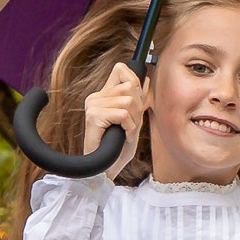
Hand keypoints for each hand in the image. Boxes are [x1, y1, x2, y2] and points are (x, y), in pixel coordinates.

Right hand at [82, 59, 146, 176]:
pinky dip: (129, 128)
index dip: (135, 82)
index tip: (137, 103)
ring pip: (128, 101)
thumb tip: (146, 78)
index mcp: (103, 95)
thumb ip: (137, 99)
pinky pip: (123, 114)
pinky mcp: (94, 117)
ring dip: (134, 120)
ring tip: (125, 132)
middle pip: (130, 86)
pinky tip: (122, 136)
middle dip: (138, 108)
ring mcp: (93, 106)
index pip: (121, 70)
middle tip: (130, 126)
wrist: (105, 169)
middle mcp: (95, 97)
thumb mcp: (133, 120)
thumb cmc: (118, 148)